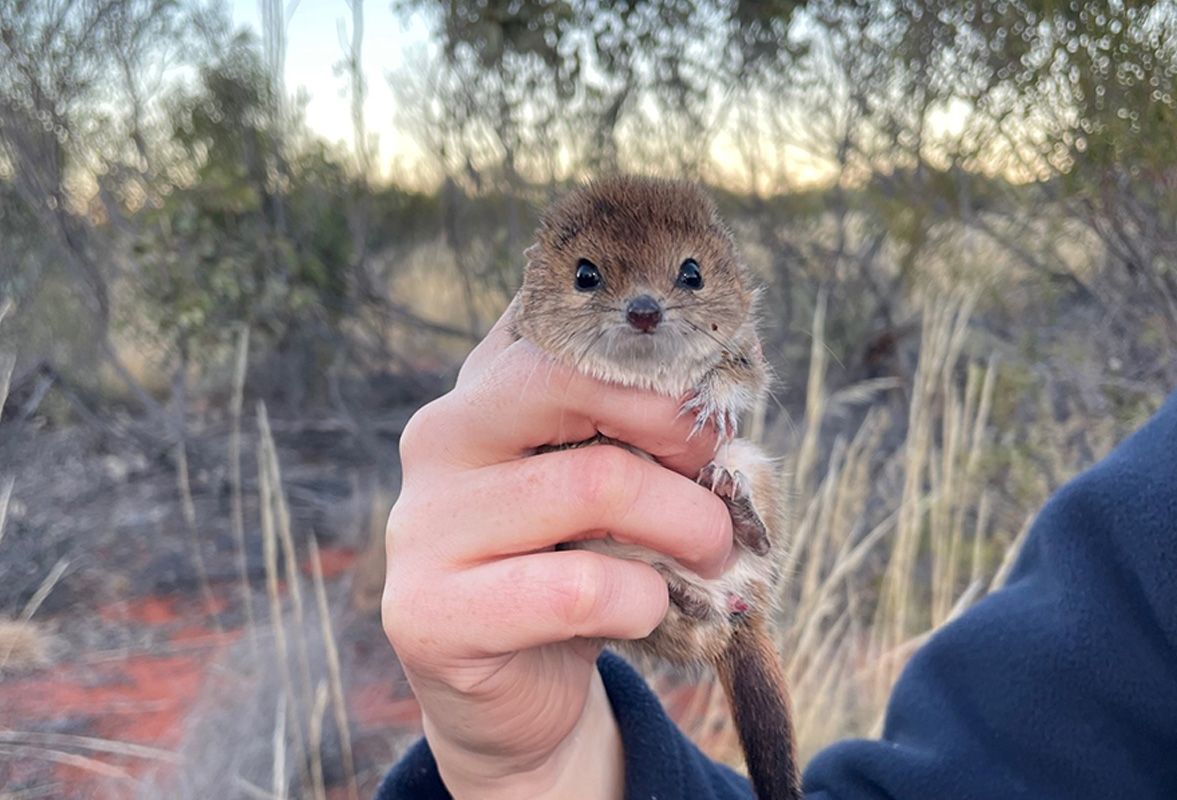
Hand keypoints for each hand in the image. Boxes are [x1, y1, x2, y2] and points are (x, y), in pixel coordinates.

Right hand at [383, 302, 733, 798]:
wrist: (515, 688)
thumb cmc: (578, 562)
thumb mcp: (612, 477)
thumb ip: (642, 425)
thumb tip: (727, 390)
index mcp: (484, 383)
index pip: (564, 316)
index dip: (656, 348)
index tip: (709, 399)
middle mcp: (441, 433)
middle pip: (575, 379)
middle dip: (675, 424)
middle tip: (718, 474)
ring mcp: (424, 520)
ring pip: (595, 484)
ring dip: (686, 525)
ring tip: (710, 555)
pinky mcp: (429, 610)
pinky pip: (576, 588)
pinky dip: (643, 599)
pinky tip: (647, 610)